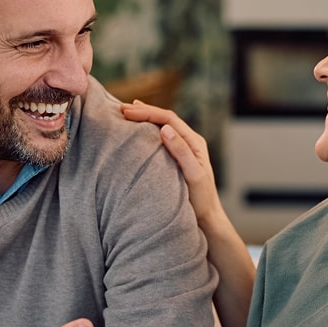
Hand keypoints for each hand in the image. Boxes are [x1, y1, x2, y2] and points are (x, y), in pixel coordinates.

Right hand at [119, 101, 222, 227]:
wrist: (207, 218)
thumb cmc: (202, 199)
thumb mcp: (193, 175)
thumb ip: (181, 152)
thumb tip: (165, 129)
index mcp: (194, 141)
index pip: (169, 119)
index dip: (148, 113)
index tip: (128, 112)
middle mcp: (189, 141)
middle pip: (165, 119)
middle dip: (144, 111)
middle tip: (121, 108)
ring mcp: (183, 149)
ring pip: (162, 126)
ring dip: (145, 118)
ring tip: (127, 112)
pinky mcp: (175, 158)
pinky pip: (160, 139)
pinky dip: (147, 131)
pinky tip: (137, 130)